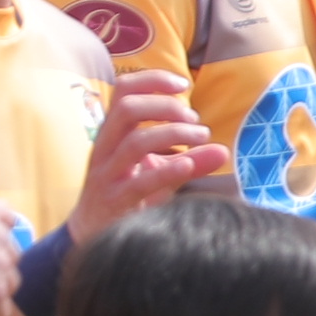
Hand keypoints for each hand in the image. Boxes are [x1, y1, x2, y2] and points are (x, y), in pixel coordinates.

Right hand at [75, 72, 228, 236]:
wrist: (92, 235)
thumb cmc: (128, 196)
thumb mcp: (160, 173)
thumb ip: (189, 160)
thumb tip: (223, 150)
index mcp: (112, 134)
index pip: (123, 91)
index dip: (152, 80)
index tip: (183, 85)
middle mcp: (105, 149)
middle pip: (126, 109)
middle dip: (165, 106)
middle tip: (194, 118)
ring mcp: (108, 175)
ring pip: (134, 142)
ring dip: (173, 134)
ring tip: (201, 137)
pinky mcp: (115, 202)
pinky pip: (139, 182)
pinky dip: (166, 171)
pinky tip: (189, 164)